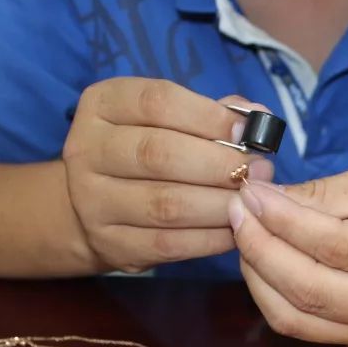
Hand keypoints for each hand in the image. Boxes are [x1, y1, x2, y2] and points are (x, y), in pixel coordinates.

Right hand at [62, 77, 273, 272]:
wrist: (96, 208)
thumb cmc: (148, 152)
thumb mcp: (169, 120)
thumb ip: (213, 114)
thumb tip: (259, 119)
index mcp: (103, 105)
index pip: (156, 102)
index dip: (209, 116)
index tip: (248, 132)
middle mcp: (87, 150)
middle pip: (159, 153)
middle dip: (220, 163)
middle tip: (260, 170)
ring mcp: (93, 201)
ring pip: (166, 204)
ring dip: (220, 203)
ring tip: (252, 200)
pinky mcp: (111, 244)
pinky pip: (169, 244)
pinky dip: (210, 238)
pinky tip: (236, 230)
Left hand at [228, 161, 347, 344]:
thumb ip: (323, 195)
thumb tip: (261, 201)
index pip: (335, 247)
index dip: (282, 221)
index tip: (250, 192)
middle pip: (311, 289)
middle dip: (260, 248)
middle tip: (238, 210)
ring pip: (298, 317)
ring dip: (257, 276)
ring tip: (247, 233)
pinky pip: (303, 328)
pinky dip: (272, 296)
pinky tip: (264, 262)